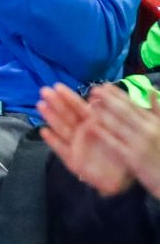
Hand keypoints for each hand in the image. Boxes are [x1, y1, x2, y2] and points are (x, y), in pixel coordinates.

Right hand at [38, 84, 133, 197]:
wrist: (122, 180)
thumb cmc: (122, 155)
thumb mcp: (120, 133)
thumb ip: (109, 116)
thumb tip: (96, 99)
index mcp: (94, 124)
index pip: (79, 107)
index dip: (68, 97)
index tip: (57, 86)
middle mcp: (82, 132)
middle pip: (67, 115)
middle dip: (56, 103)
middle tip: (44, 91)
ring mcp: (75, 145)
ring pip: (61, 128)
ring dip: (51, 117)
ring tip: (41, 105)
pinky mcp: (72, 160)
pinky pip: (60, 149)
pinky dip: (52, 140)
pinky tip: (44, 132)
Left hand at [85, 84, 159, 198]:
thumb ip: (157, 110)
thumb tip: (151, 89)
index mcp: (154, 123)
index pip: (134, 105)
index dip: (118, 94)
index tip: (106, 85)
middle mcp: (147, 130)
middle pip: (125, 112)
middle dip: (108, 99)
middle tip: (94, 89)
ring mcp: (139, 144)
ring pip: (118, 125)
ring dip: (103, 112)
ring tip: (90, 102)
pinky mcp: (132, 158)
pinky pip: (115, 143)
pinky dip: (103, 134)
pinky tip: (91, 126)